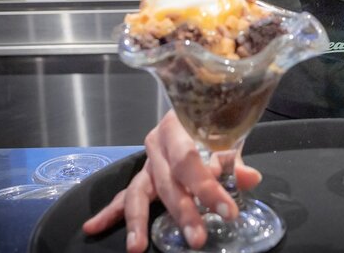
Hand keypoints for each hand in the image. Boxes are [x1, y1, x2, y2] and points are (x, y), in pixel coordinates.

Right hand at [82, 111, 261, 251]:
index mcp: (176, 125)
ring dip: (138, 220)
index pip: (190, 159)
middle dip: (183, 211)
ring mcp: (147, 161)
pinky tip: (92, 227)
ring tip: (136, 247)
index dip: (207, 186)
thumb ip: (233, 161)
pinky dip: (109, 212)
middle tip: (196, 238)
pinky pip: (124, 195)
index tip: (227, 211)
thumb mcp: (225, 137)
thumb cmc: (210, 121)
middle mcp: (157, 143)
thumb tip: (250, 179)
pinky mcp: (142, 176)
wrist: (195, 105)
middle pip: (168, 181)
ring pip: (138, 192)